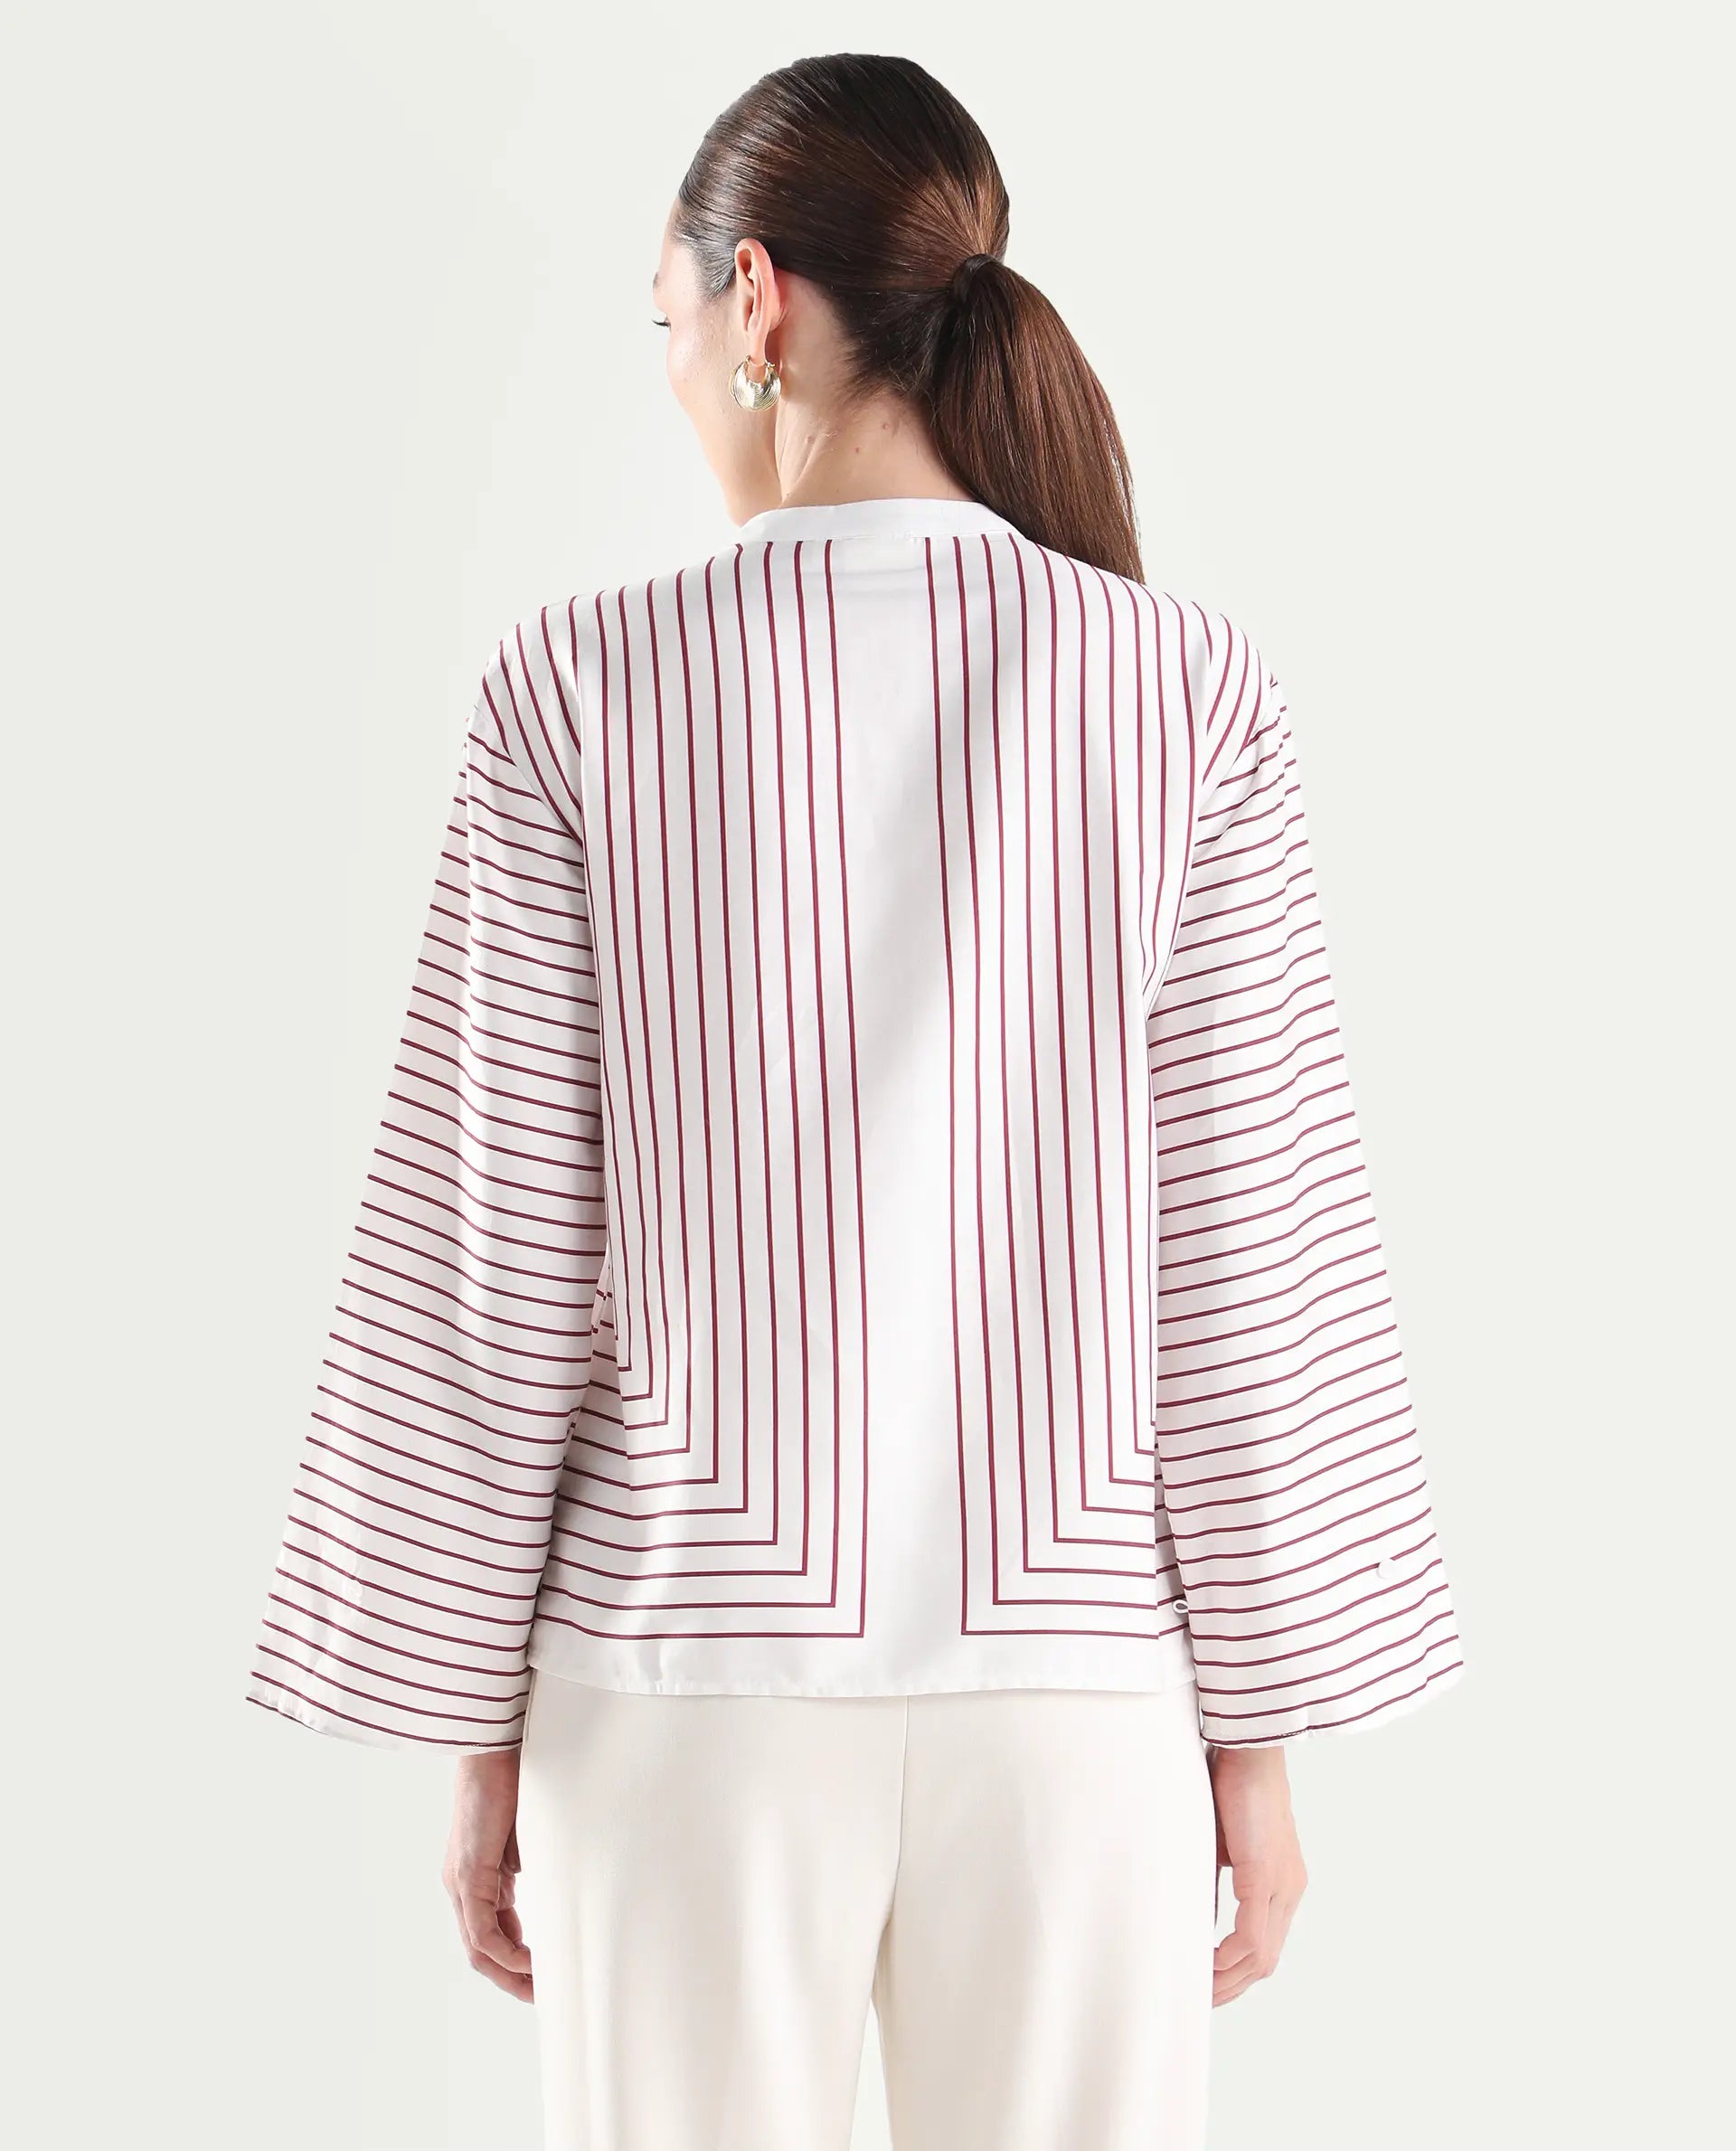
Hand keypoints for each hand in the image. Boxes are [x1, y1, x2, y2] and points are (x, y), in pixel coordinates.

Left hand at [442, 1748, 533, 2000]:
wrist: (498, 1746)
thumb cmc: (517, 1780)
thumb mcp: (528, 1839)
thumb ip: (531, 1869)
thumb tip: (557, 1894)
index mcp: (478, 1877)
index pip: (493, 1934)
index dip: (517, 1962)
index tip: (544, 1977)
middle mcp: (462, 1886)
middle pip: (481, 1951)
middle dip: (512, 1980)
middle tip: (542, 1998)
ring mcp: (461, 1882)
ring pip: (479, 1947)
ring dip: (509, 1973)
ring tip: (539, 1989)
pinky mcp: (467, 1874)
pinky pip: (480, 1930)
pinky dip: (504, 1951)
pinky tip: (529, 1961)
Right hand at [1207, 1744, 1307, 2005]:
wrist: (1246, 1749)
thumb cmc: (1229, 1786)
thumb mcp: (1221, 1847)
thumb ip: (1217, 1884)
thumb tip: (1200, 1921)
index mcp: (1281, 1883)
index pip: (1264, 1947)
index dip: (1236, 1973)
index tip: (1206, 1984)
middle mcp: (1289, 1890)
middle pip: (1266, 1962)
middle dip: (1231, 1987)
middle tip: (1198, 2000)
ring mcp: (1281, 1885)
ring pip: (1262, 1957)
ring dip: (1228, 1979)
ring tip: (1197, 1989)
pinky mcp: (1265, 1875)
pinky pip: (1253, 1936)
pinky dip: (1229, 1957)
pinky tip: (1206, 1963)